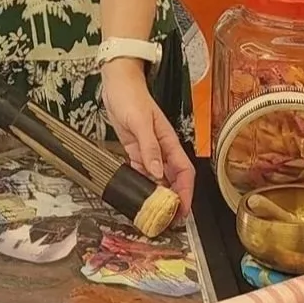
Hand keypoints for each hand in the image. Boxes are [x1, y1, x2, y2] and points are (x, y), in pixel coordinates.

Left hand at [100, 59, 194, 214]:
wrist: (117, 82)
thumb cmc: (131, 96)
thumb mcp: (139, 121)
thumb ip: (149, 147)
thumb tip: (158, 173)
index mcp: (169, 142)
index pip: (184, 172)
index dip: (186, 192)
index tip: (183, 210)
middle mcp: (161, 149)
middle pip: (173, 178)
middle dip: (174, 199)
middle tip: (167, 219)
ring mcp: (148, 150)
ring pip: (158, 177)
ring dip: (157, 194)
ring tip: (153, 212)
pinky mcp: (134, 149)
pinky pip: (141, 171)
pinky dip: (141, 183)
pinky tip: (137, 193)